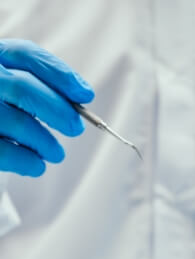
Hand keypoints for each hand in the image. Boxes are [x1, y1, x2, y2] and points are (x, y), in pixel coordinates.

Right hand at [0, 39, 93, 175]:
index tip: (85, 95)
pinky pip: (7, 153)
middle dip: (58, 110)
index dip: (60, 75)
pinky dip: (29, 162)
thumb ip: (36, 86)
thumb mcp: (9, 88)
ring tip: (55, 153)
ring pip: (20, 123)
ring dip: (47, 143)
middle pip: (23, 88)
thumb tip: (81, 96)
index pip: (23, 55)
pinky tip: (37, 165)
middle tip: (75, 128)